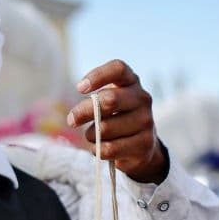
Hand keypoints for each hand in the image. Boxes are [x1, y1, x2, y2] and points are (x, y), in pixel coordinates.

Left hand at [68, 59, 167, 183]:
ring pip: (105, 128)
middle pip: (109, 100)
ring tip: (94, 137)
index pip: (118, 69)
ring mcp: (146, 121)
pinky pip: (109, 148)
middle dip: (84, 111)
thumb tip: (76, 117)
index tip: (80, 89)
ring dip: (91, 135)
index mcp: (131, 81)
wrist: (142, 144)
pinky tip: (100, 148)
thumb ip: (95, 102)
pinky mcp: (145, 144)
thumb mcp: (108, 102)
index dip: (98, 76)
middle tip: (72, 120)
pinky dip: (98, 150)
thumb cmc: (117, 117)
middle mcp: (142, 98)